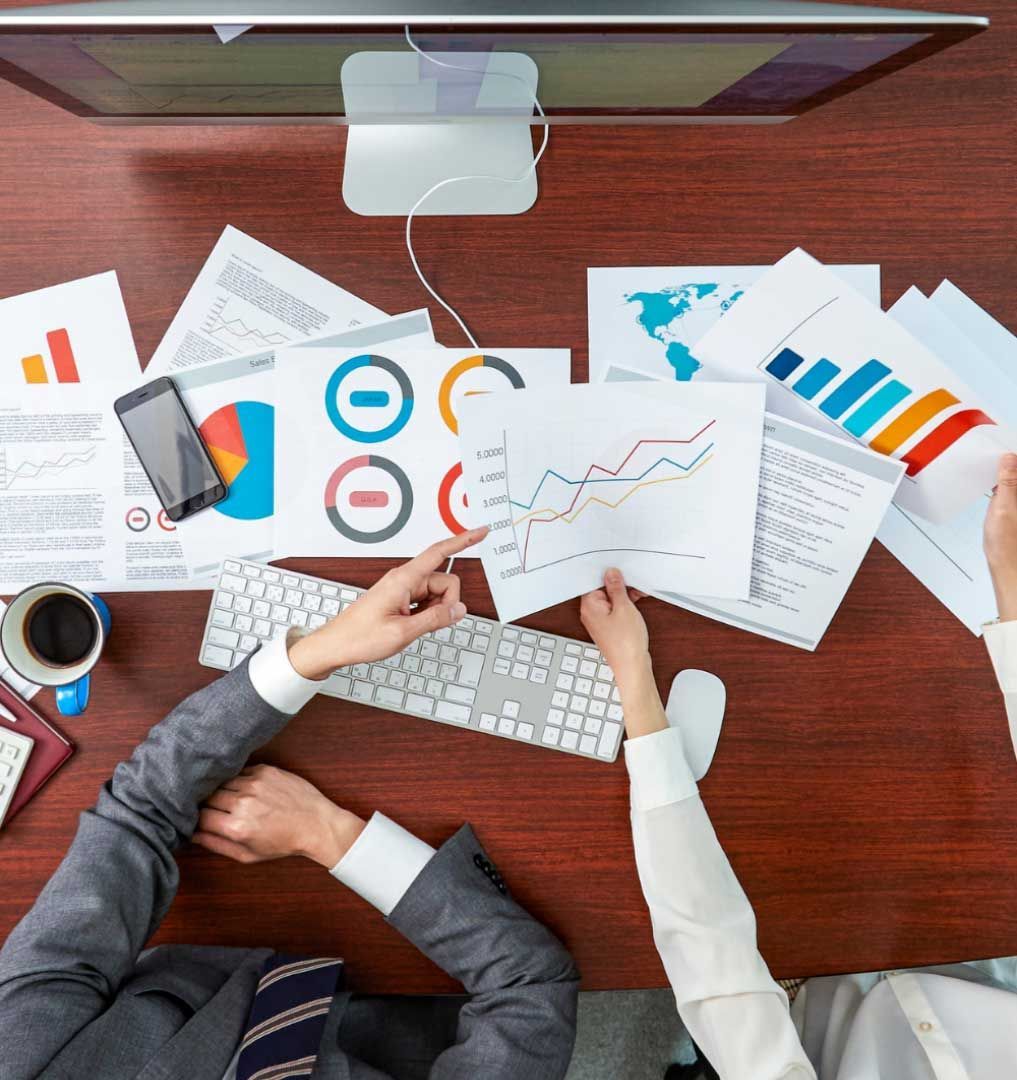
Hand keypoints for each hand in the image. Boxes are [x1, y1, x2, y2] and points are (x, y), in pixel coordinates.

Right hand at [193, 764, 364, 867]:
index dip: (197, 819)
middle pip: (208, 797)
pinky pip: (240, 772)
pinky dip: (239, 781)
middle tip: (218, 811)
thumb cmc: (283, 843)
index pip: (199, 816)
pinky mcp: (265, 770)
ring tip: (234, 800)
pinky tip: (248, 791)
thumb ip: (217, 845)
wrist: (316, 824)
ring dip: (224, 791)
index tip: (201, 820)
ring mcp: (255, 783)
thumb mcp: (248, 854)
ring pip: (223, 782)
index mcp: (237, 827)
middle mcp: (243, 802)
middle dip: (208, 804)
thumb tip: (192, 835)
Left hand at [288, 526, 488, 678]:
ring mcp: (403, 589)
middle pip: (445, 581)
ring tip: (413, 627)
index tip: (481, 531)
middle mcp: (405, 579)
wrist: (336, 645)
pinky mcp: (401, 598)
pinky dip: (427, 614)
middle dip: (447, 603)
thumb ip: (435, 619)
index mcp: (404, 579)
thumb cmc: (360, 637)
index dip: (463, 541)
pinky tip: (412, 626)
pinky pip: (427, 602)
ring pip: (438, 595)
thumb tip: (459, 610)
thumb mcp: (403, 633)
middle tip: (429, 624)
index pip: (439, 552)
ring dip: (435, 612)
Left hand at [580, 568, 650, 689]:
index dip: (608, 576)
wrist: (632, 666)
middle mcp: (590, 614)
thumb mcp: (624, 607)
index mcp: (589, 606)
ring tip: (637, 597)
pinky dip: (624, 606)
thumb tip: (611, 574)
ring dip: (623, 596)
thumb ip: (616, 588)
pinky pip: (614, 611)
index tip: (620, 574)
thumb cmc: (626, 643)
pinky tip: (635, 606)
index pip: (593, 581)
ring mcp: (599, 621)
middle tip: (633, 587)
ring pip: (610, 600)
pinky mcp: (608, 628)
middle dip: (618, 586)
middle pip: (602, 591)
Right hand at [984, 453, 1016, 621]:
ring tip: (994, 470)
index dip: (1013, 456)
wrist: (1011, 568)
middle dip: (1009, 464)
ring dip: (1007, 474)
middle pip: (1016, 472)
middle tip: (995, 458)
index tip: (1000, 449)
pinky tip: (995, 486)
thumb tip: (1010, 458)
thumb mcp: (1003, 507)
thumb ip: (1007, 481)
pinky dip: (1005, 485)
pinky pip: (1012, 490)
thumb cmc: (1008, 545)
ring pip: (1014, 481)